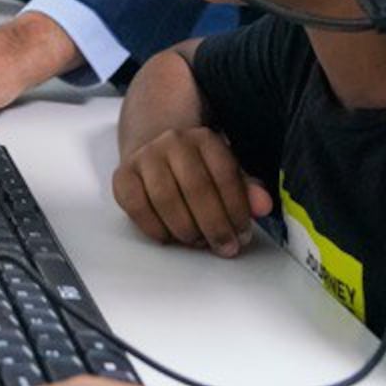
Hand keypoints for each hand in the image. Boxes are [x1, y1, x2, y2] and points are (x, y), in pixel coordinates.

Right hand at [112, 124, 271, 256]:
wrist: (153, 150)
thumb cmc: (196, 168)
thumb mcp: (226, 172)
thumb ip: (247, 189)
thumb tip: (264, 206)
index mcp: (204, 138)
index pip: (225, 175)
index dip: (237, 210)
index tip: (242, 234)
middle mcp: (173, 141)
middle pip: (196, 188)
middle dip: (214, 225)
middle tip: (224, 247)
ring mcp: (145, 157)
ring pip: (166, 199)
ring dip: (186, 229)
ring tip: (198, 241)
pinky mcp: (122, 176)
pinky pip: (136, 206)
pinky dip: (154, 228)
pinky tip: (169, 237)